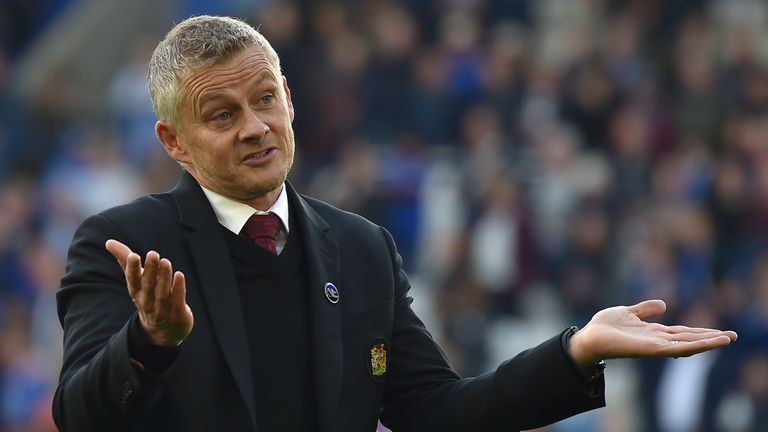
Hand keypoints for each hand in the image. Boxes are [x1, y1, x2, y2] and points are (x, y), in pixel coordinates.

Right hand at [106, 239, 193, 345]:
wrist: (163, 331)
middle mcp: (148, 302)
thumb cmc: (148, 297)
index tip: (133, 255)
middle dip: (150, 270)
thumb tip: (109, 242)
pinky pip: (178, 301)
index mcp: (136, 292)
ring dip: (164, 277)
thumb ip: (125, 260)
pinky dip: (178, 289)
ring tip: (166, 261)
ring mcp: (163, 309)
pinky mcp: (178, 314)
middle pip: (148, 286)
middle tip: (153, 254)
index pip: (132, 281)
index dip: (132, 269)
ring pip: (162, 293)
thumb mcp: (136, 280)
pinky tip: (180, 275)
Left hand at [569, 299, 736, 366]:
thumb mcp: (628, 312)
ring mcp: (656, 346)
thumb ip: (645, 309)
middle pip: (689, 339)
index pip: (682, 332)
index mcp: (654, 333)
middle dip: (710, 337)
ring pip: (687, 344)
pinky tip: (707, 342)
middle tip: (733, 336)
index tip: (719, 331)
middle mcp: (658, 341)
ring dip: (708, 342)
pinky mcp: (652, 350)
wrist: (589, 337)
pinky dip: (694, 345)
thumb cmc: (604, 327)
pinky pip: (677, 348)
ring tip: (728, 339)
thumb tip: (664, 304)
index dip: (700, 332)